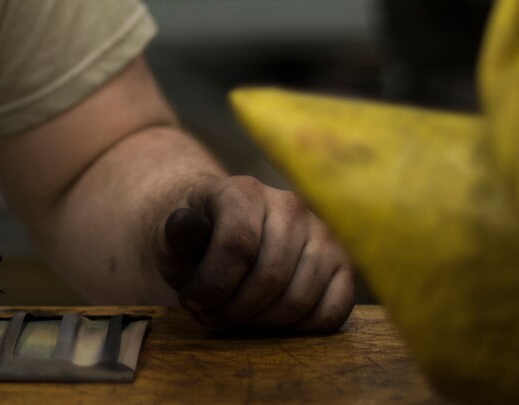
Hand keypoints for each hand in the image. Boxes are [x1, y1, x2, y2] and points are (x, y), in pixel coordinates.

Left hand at [157, 175, 353, 331]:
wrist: (223, 232)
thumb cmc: (198, 239)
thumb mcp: (175, 234)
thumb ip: (179, 233)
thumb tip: (185, 225)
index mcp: (246, 190)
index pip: (237, 245)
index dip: (212, 285)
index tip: (191, 301)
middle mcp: (291, 206)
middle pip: (270, 277)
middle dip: (234, 310)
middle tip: (211, 316)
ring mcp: (323, 234)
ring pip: (300, 299)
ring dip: (262, 323)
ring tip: (234, 317)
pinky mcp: (343, 264)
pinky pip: (333, 311)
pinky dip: (300, 328)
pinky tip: (270, 320)